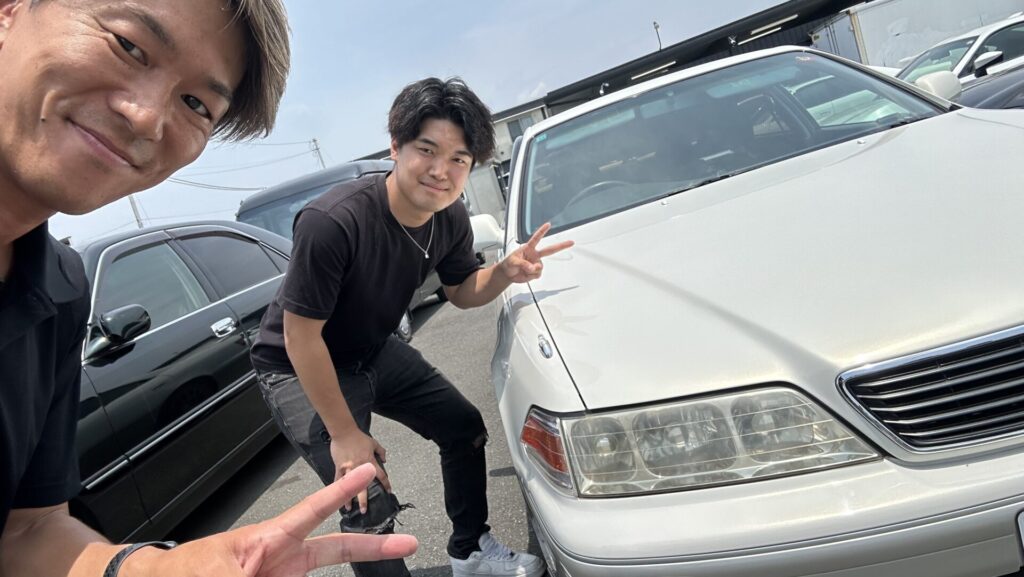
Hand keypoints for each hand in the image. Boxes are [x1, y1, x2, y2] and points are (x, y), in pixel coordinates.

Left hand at [122, 464, 416, 576]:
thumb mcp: (217, 574)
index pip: (313, 510)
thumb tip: (285, 573)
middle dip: (372, 545)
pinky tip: (321, 576)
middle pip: (336, 548)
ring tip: (337, 560)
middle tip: (409, 543)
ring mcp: (283, 575)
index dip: (342, 491)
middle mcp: (283, 558)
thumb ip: (247, 576)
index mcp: (270, 540)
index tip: (368, 469)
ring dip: (337, 571)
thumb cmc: (184, 572)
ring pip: (321, 573)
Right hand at [330, 430, 390, 511]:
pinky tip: (335, 496)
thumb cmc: (359, 438)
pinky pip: (338, 480)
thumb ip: (381, 451)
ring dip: (348, 498)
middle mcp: (360, 468)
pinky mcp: (339, 467)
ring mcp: (348, 469)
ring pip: (349, 486)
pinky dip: (337, 488)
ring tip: (348, 509)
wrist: (344, 432)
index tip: (388, 491)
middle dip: (364, 500)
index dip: (385, 484)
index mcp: (370, 462)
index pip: (381, 475)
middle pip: (363, 487)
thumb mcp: (374, 442)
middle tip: (365, 511)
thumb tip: (385, 460)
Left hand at [499, 222, 573, 282]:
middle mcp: (535, 255)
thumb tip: (532, 267)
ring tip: (523, 270)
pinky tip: (526, 274)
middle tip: (571, 242)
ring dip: (532, 270)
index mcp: (528, 248)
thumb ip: (523, 264)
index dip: (542, 231)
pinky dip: (531, 276)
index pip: (536, 238)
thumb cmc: (509, 264)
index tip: (548, 224)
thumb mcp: (513, 262)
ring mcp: (536, 264)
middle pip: (550, 250)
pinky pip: (537, 275)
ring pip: (540, 267)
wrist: (508, 274)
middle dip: (561, 246)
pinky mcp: (536, 272)